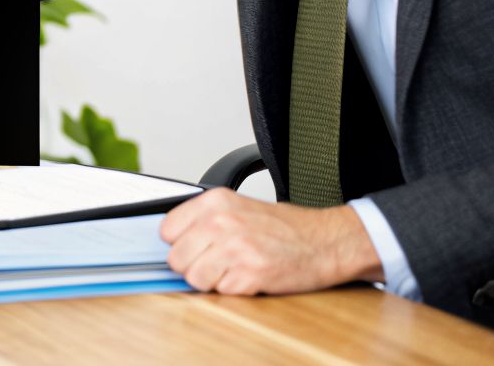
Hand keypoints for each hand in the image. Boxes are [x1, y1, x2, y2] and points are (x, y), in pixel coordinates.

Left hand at [160, 188, 382, 294]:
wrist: (327, 241)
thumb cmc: (284, 227)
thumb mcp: (238, 207)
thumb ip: (204, 220)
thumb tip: (172, 241)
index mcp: (214, 201)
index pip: (166, 230)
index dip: (179, 244)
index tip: (194, 247)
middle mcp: (221, 222)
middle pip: (176, 258)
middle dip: (193, 266)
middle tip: (215, 263)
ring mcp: (236, 248)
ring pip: (194, 278)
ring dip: (211, 281)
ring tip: (232, 270)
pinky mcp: (251, 273)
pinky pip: (221, 291)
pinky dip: (234, 289)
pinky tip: (250, 276)